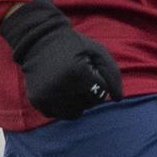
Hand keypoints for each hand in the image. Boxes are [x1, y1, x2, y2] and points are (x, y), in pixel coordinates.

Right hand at [0, 0, 123, 119]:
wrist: (39, 42)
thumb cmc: (74, 47)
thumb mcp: (98, 53)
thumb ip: (113, 75)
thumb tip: (118, 99)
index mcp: (76, 73)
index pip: (101, 93)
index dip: (99, 81)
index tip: (88, 68)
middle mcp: (60, 87)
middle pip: (89, 104)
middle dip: (89, 91)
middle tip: (78, 75)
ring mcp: (46, 96)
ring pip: (77, 112)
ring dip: (78, 101)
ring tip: (70, 83)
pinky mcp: (38, 102)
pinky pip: (61, 115)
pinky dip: (65, 106)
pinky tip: (61, 90)